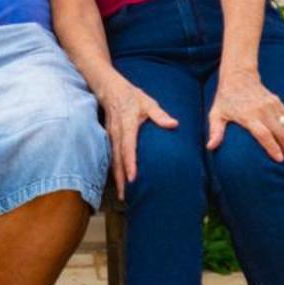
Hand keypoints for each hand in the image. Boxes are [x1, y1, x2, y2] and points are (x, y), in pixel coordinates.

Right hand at [94, 75, 177, 198]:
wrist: (109, 89)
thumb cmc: (131, 96)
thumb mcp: (147, 102)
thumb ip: (160, 115)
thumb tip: (174, 124)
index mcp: (127, 124)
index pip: (128, 147)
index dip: (130, 163)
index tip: (133, 178)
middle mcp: (116, 133)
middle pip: (117, 159)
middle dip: (121, 178)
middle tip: (125, 195)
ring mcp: (111, 136)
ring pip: (113, 159)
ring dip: (116, 177)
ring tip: (122, 194)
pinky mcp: (109, 138)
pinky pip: (111, 156)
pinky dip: (115, 169)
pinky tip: (119, 181)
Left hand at [205, 74, 283, 163]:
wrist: (238, 76)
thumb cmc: (226, 98)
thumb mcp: (216, 113)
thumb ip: (215, 131)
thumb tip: (209, 147)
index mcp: (248, 115)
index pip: (263, 134)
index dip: (272, 147)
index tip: (279, 159)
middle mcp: (262, 110)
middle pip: (280, 131)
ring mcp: (271, 105)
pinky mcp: (277, 101)